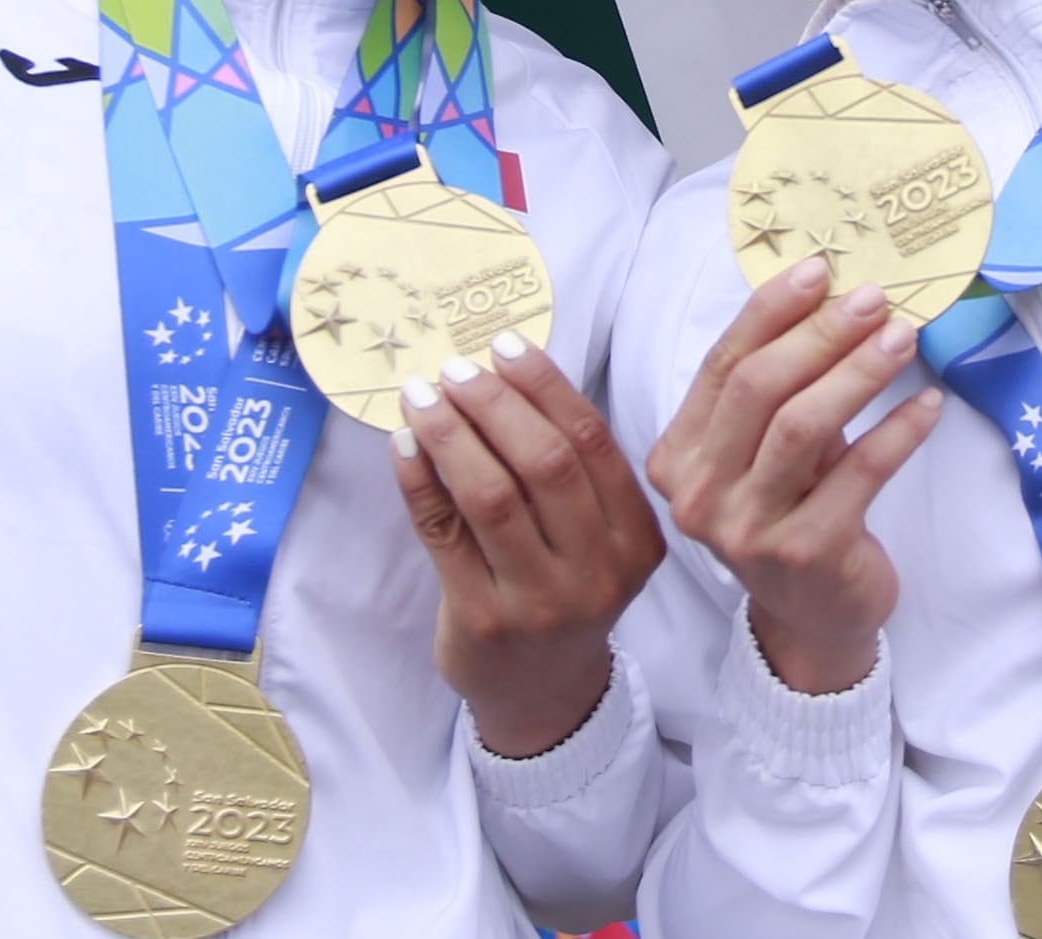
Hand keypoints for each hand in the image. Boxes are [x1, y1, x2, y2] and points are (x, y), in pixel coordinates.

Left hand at [395, 334, 667, 759]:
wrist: (545, 696)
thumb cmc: (565, 595)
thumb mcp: (595, 540)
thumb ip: (569, 471)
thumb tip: (506, 373)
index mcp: (636, 540)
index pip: (592, 443)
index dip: (546, 386)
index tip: (506, 346)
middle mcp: (597, 571)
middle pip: (545, 463)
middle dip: (495, 403)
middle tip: (457, 368)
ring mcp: (540, 601)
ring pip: (492, 495)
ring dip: (450, 434)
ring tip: (422, 396)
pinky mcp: (483, 620)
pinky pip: (444, 532)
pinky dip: (420, 480)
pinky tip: (405, 445)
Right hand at [642, 258, 939, 697]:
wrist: (815, 617)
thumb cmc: (792, 511)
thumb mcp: (764, 453)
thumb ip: (776, 390)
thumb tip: (831, 293)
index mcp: (677, 456)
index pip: (721, 365)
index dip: (769, 311)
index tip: (819, 270)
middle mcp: (699, 494)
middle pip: (758, 389)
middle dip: (819, 334)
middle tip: (873, 298)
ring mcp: (748, 528)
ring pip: (802, 426)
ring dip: (858, 372)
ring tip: (903, 337)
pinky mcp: (806, 553)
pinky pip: (859, 473)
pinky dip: (897, 431)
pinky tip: (927, 403)